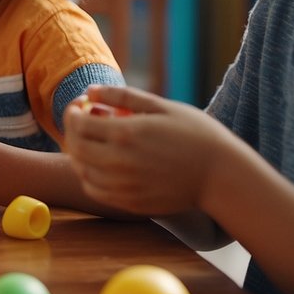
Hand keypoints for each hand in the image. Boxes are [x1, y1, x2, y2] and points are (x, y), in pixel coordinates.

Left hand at [62, 84, 236, 215]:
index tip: (78, 106)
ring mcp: (123, 186)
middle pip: (75, 148)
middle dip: (71, 131)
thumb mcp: (162, 107)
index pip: (78, 123)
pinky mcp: (130, 203)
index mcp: (126, 134)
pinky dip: (89, 176)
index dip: (72, 112)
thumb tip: (92, 90)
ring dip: (79, 153)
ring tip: (92, 141)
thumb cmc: (197, 136)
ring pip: (81, 171)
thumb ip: (124, 97)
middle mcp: (119, 162)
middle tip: (80, 122)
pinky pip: (95, 190)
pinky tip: (100, 164)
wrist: (222, 176)